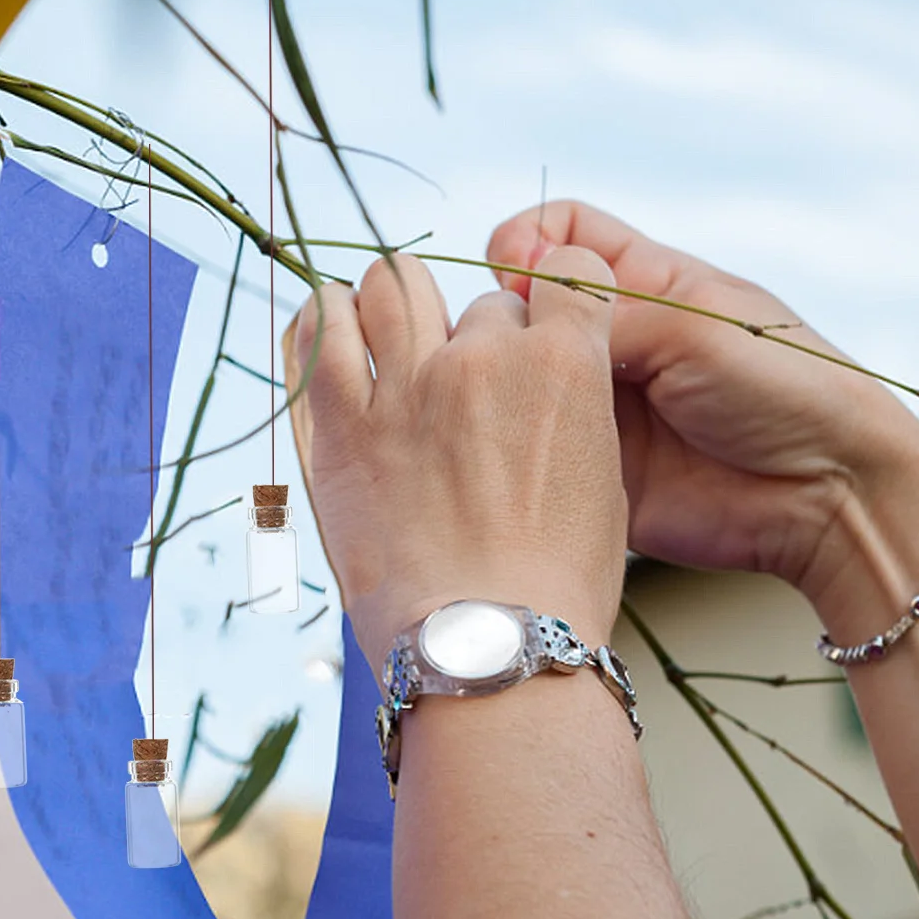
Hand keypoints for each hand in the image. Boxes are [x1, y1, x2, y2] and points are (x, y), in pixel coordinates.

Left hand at [282, 251, 626, 678]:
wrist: (485, 643)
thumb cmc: (552, 585)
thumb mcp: (599, 481)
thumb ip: (569, 407)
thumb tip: (542, 385)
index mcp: (564, 364)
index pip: (565, 275)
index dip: (552, 300)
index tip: (539, 324)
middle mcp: (485, 358)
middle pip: (480, 303)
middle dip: (478, 337)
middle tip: (468, 387)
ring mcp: (408, 386)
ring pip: (393, 286)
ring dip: (397, 301)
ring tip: (390, 328)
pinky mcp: (343, 423)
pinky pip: (318, 331)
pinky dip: (324, 318)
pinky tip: (330, 327)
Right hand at [486, 202, 918, 626]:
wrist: (825, 494)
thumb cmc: (784, 388)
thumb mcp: (691, 326)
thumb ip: (601, 308)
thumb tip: (516, 302)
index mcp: (645, 282)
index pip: (558, 234)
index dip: (525, 242)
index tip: (512, 272)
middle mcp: (614, 339)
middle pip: (527, 307)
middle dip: (506, 317)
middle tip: (516, 345)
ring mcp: (600, 406)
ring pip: (521, 381)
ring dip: (505, 386)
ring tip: (515, 401)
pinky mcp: (593, 469)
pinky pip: (534, 452)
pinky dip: (516, 449)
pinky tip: (519, 452)